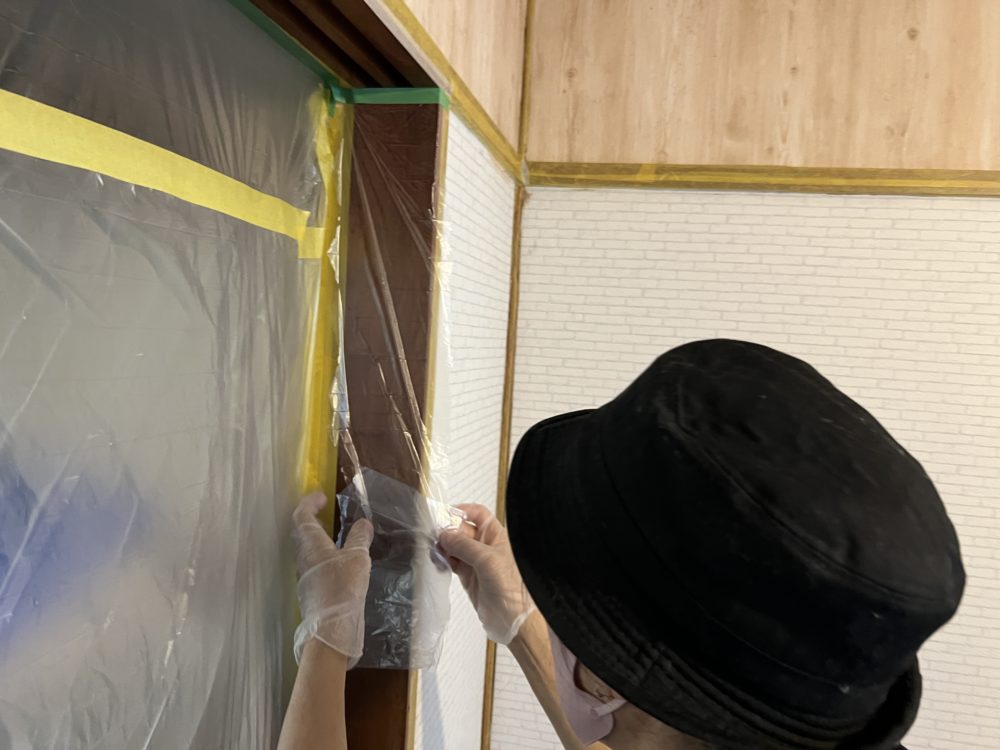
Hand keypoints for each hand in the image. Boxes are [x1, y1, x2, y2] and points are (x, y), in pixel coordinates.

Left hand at [292, 492, 373, 666]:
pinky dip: (323, 554)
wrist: (331, 629)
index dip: (309, 503)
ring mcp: (305, 575)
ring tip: (336, 535)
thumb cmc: (342, 588)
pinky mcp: (311, 589)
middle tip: (326, 512)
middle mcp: (303, 558)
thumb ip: (359, 538)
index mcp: (311, 545)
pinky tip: (338, 560)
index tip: (322, 496)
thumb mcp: (357, 559)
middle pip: (301, 532)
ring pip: (307, 549)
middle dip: (311, 519)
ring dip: (317, 538)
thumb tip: (363, 523)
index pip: (302, 516)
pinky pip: (313, 563)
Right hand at [439, 504, 534, 644]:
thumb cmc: (511, 588)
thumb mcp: (487, 560)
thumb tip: (445, 535)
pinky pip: (453, 562)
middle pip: (462, 530)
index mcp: (497, 535)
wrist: (512, 619)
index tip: (445, 514)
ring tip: (435, 548)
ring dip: (444, 546)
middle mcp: (487, 546)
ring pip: (455, 546)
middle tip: (436, 535)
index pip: (478, 514)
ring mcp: (477, 562)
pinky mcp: (469, 576)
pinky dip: (444, 559)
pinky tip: (438, 560)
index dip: (462, 511)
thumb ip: (464, 545)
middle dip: (449, 530)